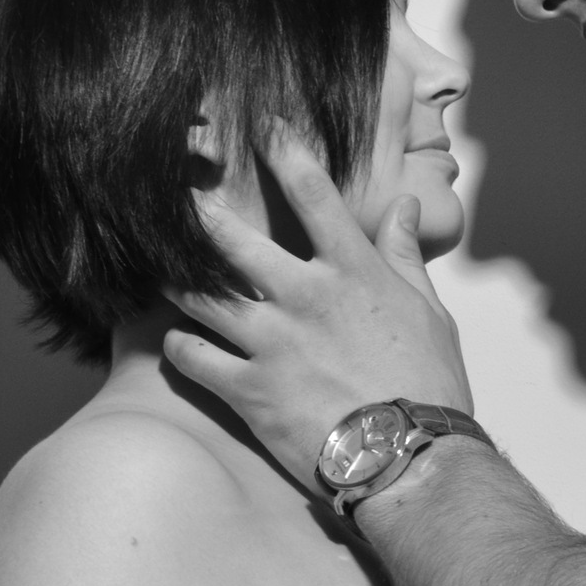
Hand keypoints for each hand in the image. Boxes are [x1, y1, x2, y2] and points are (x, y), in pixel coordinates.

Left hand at [163, 125, 473, 488]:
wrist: (413, 460)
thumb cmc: (429, 388)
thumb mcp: (429, 315)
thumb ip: (404, 258)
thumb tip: (403, 209)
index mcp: (353, 272)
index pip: (313, 192)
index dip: (282, 150)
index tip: (261, 125)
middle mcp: (305, 297)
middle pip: (230, 236)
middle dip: (196, 209)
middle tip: (172, 194)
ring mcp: (272, 343)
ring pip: (197, 294)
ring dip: (173, 280)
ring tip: (156, 268)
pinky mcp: (250, 391)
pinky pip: (192, 358)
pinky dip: (179, 348)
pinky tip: (177, 343)